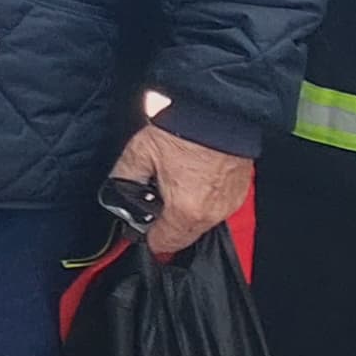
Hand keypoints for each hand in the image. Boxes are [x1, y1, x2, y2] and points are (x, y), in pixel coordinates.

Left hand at [116, 124, 250, 255]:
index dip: (148, 235)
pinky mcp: (240, 192)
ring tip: (176, 184)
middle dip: (167, 225)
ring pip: (201, 223)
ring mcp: (229, 204)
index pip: (163, 244)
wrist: (220, 111)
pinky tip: (194, 178)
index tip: (142, 223)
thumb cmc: (185, 130)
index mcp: (186, 211)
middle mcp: (211, 214)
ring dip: (186, 212)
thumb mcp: (140, 152)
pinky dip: (204, 200)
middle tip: (157, 200)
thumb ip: (123, 178)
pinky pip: (217, 208)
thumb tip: (116, 192)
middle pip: (183, 237)